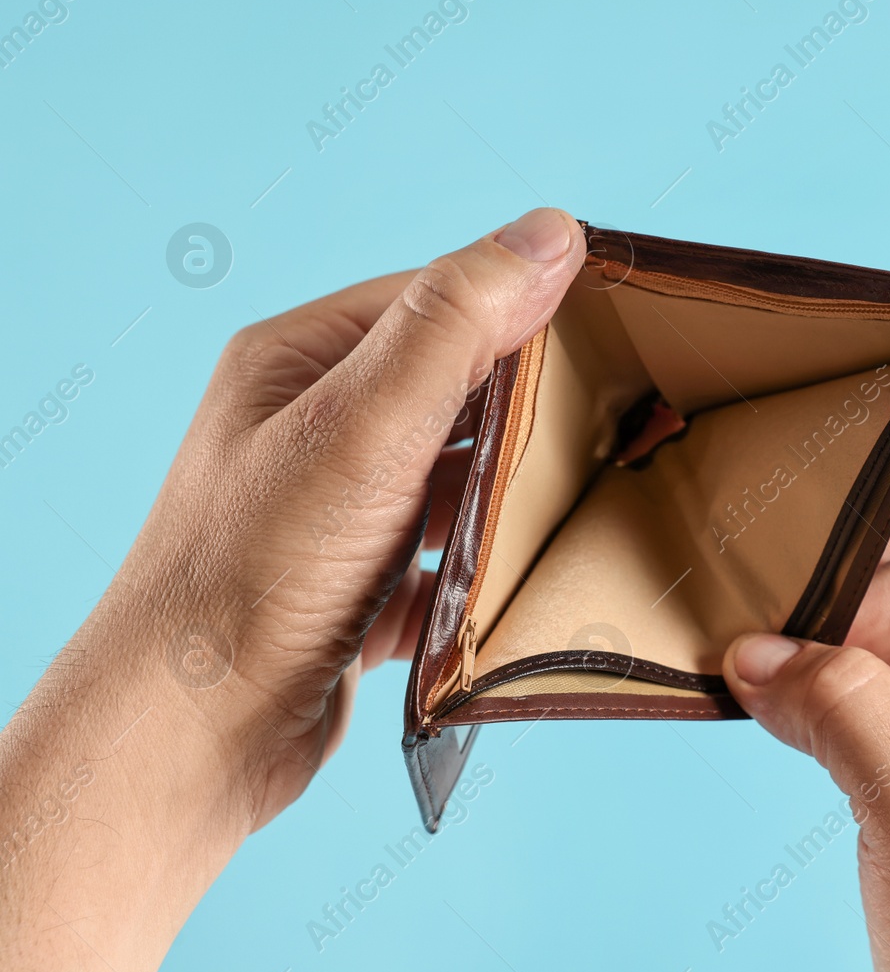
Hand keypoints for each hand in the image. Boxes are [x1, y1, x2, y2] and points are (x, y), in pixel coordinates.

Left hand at [0, 208, 586, 971]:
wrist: (187, 740)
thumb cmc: (254, 572)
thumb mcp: (364, 428)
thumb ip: (457, 327)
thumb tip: (551, 231)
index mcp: (302, 362)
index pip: (437, 300)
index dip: (525, 307)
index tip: (618, 328)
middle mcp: (315, 430)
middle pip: (455, 391)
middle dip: (532, 406)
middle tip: (620, 419)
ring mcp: (337, 513)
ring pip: (458, 479)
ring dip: (516, 492)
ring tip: (587, 498)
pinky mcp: (360, 591)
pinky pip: (449, 560)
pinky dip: (490, 569)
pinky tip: (528, 581)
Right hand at [722, 512, 889, 971]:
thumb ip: (849, 710)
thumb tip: (758, 651)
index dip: (852, 605)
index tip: (776, 650)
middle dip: (834, 609)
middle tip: (760, 638)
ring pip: (884, 636)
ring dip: (819, 652)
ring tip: (761, 676)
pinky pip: (867, 692)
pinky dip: (817, 693)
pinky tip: (777, 707)